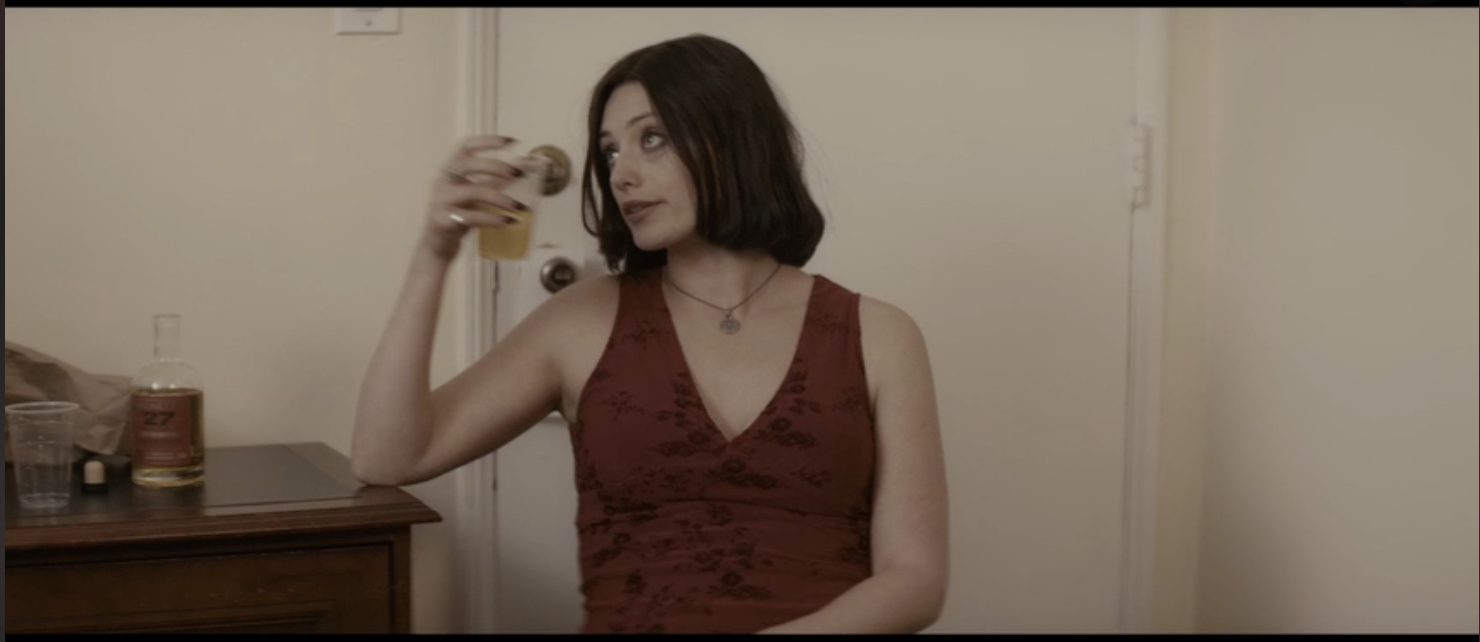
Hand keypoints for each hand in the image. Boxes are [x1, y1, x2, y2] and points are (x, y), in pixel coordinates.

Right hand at [422, 134, 542, 259]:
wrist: (437, 246)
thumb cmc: (460, 216)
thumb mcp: (476, 195)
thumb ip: (495, 181)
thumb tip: (524, 167)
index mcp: (450, 170)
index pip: (465, 146)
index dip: (487, 141)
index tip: (512, 142)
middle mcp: (442, 181)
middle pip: (466, 164)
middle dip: (495, 166)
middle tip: (518, 174)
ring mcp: (440, 200)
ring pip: (472, 192)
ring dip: (500, 198)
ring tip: (520, 207)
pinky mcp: (442, 220)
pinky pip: (471, 217)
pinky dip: (492, 218)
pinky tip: (509, 221)